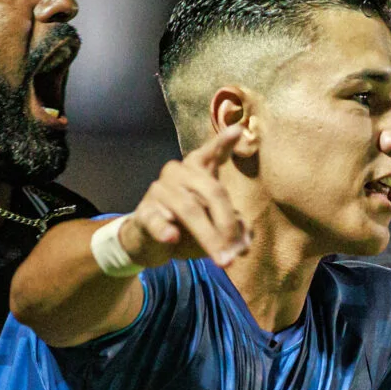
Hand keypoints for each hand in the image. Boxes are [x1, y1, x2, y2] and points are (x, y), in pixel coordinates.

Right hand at [117, 126, 250, 269]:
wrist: (146, 244)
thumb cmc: (185, 228)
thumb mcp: (214, 227)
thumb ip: (233, 228)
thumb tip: (246, 240)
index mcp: (197, 170)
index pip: (211, 153)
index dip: (223, 143)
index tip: (238, 130)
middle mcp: (177, 173)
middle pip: (211, 191)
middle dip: (228, 224)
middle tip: (239, 252)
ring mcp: (159, 191)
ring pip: (190, 210)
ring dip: (209, 237)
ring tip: (224, 260)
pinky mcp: (144, 213)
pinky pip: (156, 221)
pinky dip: (165, 229)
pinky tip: (172, 236)